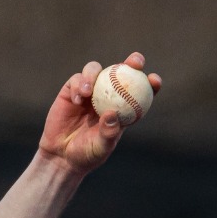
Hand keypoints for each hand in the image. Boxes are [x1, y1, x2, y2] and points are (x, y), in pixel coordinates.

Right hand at [38, 54, 161, 175]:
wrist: (62, 155)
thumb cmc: (87, 154)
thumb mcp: (101, 148)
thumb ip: (108, 133)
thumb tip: (112, 114)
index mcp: (122, 109)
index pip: (140, 93)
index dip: (150, 83)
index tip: (154, 80)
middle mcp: (107, 96)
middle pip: (122, 72)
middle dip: (133, 62)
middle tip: (135, 62)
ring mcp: (90, 91)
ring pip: (96, 70)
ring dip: (94, 75)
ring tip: (88, 91)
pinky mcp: (72, 90)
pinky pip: (77, 80)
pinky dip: (78, 86)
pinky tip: (78, 99)